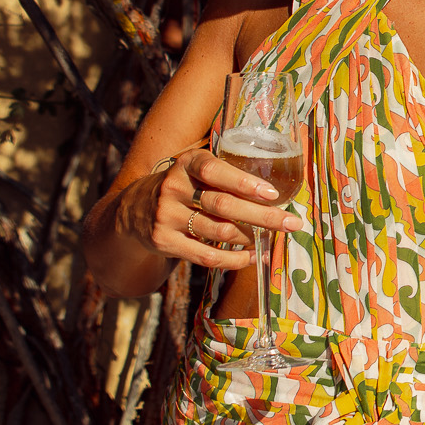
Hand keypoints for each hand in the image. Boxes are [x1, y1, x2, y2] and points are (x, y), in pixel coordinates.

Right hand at [120, 148, 301, 271]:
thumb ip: (225, 172)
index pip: (215, 170)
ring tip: (272, 238)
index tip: (273, 194)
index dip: (244, 182)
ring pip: (218, 231)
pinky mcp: (163, 241)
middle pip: (224, 205)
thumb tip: (277, 187)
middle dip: (263, 216)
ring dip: (251, 238)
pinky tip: (252, 257)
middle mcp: (173, 187)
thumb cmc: (183, 186)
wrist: (133, 209)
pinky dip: (234, 260)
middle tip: (292, 223)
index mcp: (186, 164)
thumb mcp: (195, 169)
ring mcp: (166, 215)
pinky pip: (205, 256)